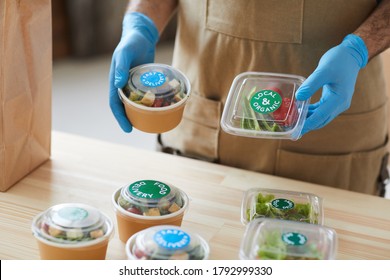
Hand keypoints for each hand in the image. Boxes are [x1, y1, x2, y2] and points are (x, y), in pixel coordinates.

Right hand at [109, 12, 158, 131]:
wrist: (141, 36)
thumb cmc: (131, 43)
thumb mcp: (124, 53)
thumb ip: (120, 66)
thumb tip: (117, 84)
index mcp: (115, 81)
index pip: (115, 103)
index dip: (120, 117)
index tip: (128, 129)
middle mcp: (123, 85)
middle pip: (124, 106)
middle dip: (129, 119)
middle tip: (139, 129)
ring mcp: (133, 84)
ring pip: (135, 102)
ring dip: (140, 113)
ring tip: (148, 123)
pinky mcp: (144, 81)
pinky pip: (146, 95)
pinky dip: (150, 103)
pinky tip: (158, 108)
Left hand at [295, 34, 367, 135]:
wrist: (351, 55)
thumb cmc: (339, 60)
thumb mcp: (323, 70)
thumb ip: (311, 84)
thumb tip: (298, 97)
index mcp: (339, 100)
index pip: (320, 117)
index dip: (307, 125)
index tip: (296, 132)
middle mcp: (340, 105)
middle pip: (320, 120)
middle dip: (306, 126)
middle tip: (291, 130)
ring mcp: (337, 103)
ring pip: (321, 116)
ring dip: (308, 119)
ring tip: (293, 121)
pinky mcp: (333, 99)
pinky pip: (321, 110)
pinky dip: (311, 112)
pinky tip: (300, 111)